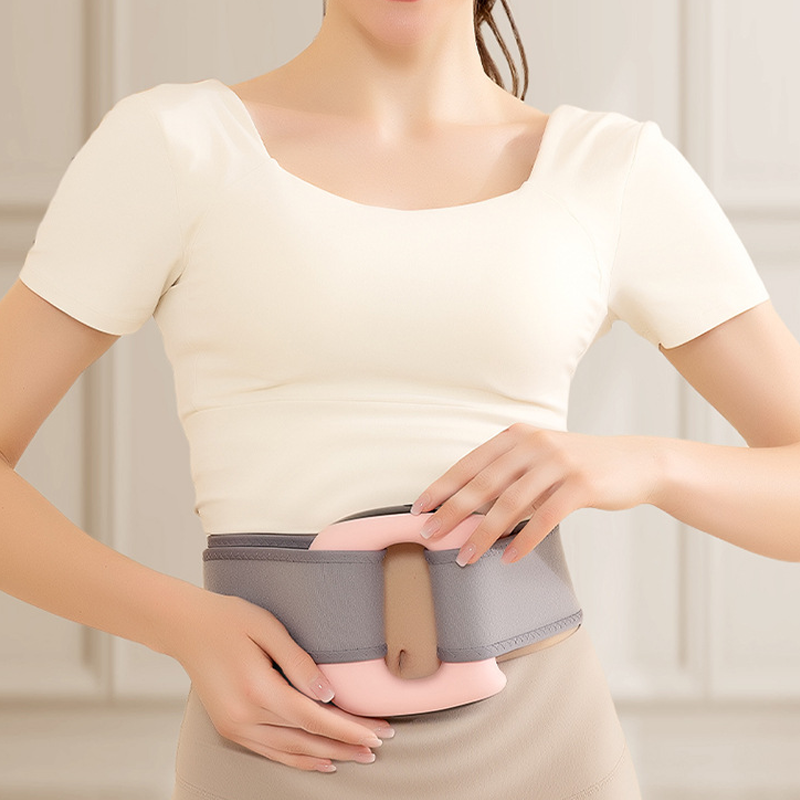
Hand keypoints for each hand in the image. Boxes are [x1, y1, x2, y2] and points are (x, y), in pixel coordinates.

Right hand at [167, 589, 394, 772]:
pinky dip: (299, 759)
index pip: (313, 717)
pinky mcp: (230, 728)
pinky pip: (271, 752)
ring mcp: (235, 727)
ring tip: (361, 755)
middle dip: (346, 743)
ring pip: (290, 751)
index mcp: (256, 689)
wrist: (186, 628)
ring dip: (328, 755)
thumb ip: (299, 660)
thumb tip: (327, 693)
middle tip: (380, 744)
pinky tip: (322, 760)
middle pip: (306, 738)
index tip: (377, 731)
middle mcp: (244, 716)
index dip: (348, 728)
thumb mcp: (267, 627)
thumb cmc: (229, 619)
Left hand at [410, 423, 662, 565]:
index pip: (470, 463)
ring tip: (465, 557)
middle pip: (484, 483)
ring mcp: (558, 463)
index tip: (420, 508)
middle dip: (453, 511)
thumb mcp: (540, 459)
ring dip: (483, 534)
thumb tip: (468, 510)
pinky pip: (544, 518)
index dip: (443, 486)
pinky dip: (523, 540)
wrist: (636, 462)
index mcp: (518, 436)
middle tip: (429, 534)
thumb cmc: (579, 466)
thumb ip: (509, 476)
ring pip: (510, 503)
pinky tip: (508, 557)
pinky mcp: (580, 485)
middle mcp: (534, 444)